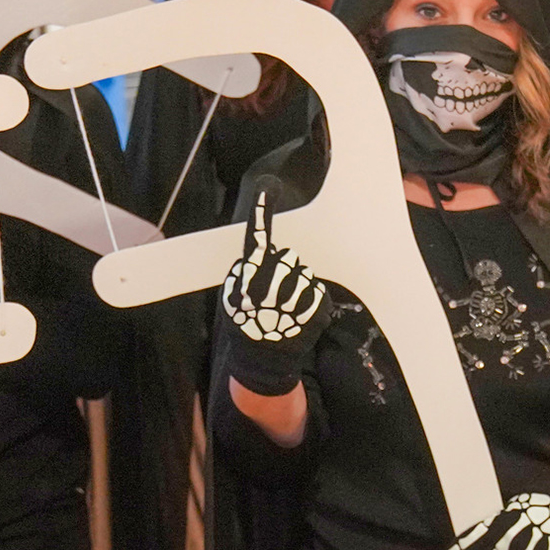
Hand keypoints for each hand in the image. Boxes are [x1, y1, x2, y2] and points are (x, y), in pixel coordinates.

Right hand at [221, 188, 329, 396]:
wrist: (262, 362)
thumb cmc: (246, 326)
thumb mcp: (231, 299)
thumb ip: (242, 273)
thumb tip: (254, 257)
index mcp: (248, 278)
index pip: (255, 240)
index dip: (261, 213)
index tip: (267, 187)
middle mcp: (272, 284)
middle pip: (288, 257)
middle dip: (283, 271)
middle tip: (275, 297)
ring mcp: (296, 297)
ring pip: (305, 275)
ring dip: (298, 289)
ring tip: (286, 312)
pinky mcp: (317, 309)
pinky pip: (318, 293)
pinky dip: (312, 305)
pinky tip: (299, 321)